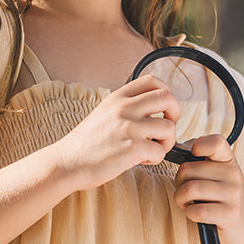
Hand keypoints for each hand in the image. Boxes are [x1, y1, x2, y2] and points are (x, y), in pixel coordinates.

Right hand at [54, 75, 180, 190]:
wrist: (68, 162)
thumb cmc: (86, 143)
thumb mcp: (103, 113)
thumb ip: (125, 107)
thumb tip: (151, 109)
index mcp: (118, 97)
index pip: (153, 81)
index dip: (166, 94)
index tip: (163, 109)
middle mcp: (125, 108)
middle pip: (168, 99)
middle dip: (175, 115)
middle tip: (165, 129)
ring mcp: (129, 127)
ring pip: (169, 128)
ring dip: (166, 142)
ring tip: (152, 149)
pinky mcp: (132, 149)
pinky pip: (160, 151)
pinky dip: (156, 158)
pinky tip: (141, 160)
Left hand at [172, 133, 243, 243]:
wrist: (242, 229)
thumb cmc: (221, 200)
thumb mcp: (218, 176)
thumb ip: (203, 161)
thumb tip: (183, 147)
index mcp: (229, 161)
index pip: (215, 142)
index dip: (199, 145)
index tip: (194, 156)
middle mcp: (234, 174)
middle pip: (188, 169)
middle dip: (178, 183)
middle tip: (184, 192)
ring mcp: (233, 194)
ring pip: (189, 189)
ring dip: (180, 199)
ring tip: (186, 203)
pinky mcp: (229, 213)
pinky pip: (196, 210)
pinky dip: (189, 213)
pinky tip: (195, 213)